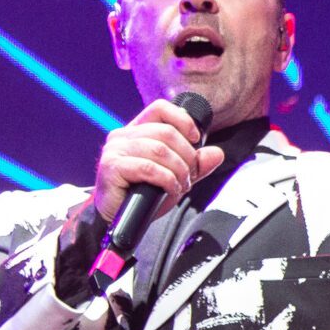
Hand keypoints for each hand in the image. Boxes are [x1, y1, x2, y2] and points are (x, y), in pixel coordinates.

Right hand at [91, 97, 223, 225]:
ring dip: (179, 170)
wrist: (118, 221)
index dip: (183, 120)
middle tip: (190, 176)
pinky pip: (149, 168)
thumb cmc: (142, 196)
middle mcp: (122, 136)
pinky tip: (170, 189)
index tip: (196, 140)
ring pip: (160, 150)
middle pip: (165, 132)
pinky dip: (167, 179)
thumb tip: (217, 153)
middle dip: (187, 156)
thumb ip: (195, 165)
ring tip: (181, 185)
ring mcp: (115, 150)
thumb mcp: (175, 177)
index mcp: (136, 131)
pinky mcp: (112, 167)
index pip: (160, 108)